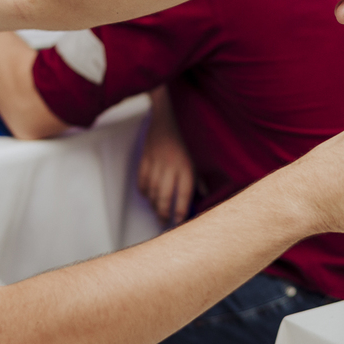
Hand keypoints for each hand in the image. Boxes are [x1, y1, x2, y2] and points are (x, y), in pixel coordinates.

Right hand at [138, 90, 194, 225]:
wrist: (165, 119)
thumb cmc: (183, 142)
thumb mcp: (195, 160)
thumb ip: (198, 181)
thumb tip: (203, 198)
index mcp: (186, 167)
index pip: (183, 196)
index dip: (180, 213)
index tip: (178, 223)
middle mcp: (170, 166)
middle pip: (164, 197)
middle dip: (163, 214)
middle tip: (164, 222)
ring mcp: (155, 163)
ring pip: (151, 192)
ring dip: (153, 205)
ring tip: (157, 211)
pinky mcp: (144, 160)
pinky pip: (141, 182)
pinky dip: (144, 192)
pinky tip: (148, 195)